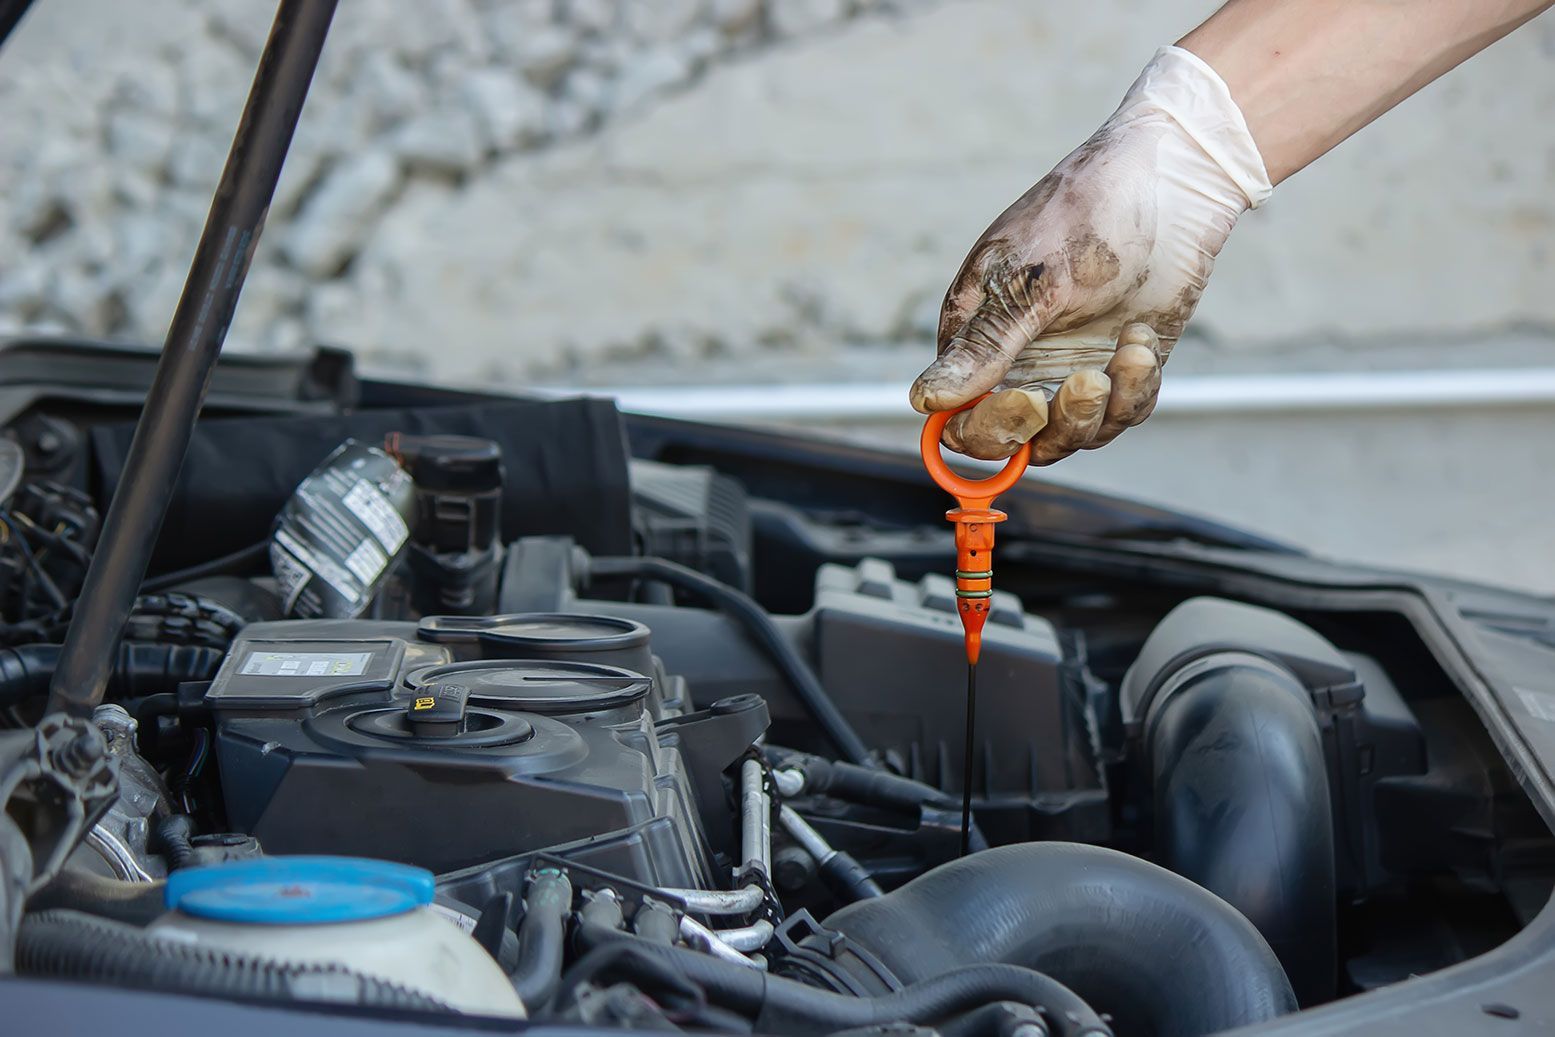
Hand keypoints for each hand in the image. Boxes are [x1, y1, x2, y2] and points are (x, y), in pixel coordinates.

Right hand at [910, 47, 1271, 464]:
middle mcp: (1017, 362)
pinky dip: (1135, 389)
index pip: (963, 419)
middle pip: (1017, 441)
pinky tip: (1143, 341)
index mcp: (976, 337)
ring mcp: (1069, 367)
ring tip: (1130, 351)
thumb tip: (924, 400)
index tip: (1030, 400)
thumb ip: (984, 349)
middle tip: (1088, 382)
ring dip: (1101, 410)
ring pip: (1072, 437)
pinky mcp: (1119, 368)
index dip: (990, 427)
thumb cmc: (1088, 213)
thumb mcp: (1031, 283)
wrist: (1172, 179)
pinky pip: (1120, 413)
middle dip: (1054, 425)